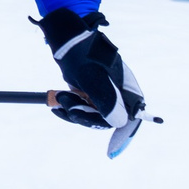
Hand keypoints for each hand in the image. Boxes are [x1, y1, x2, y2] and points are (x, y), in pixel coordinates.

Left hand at [37, 8, 148, 156]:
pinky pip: (82, 110)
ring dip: (73, 111)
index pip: (130, 118)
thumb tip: (120, 122)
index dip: (123, 136)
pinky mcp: (91, 94)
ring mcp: (105, 94)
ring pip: (92, 117)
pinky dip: (70, 108)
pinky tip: (57, 99)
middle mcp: (118, 93)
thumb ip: (105, 99)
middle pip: (107, 120)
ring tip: (59, 95)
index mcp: (126, 88)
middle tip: (65, 104)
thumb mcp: (91, 75)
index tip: (111, 152)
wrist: (65, 36)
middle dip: (84, 117)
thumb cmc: (80, 52)